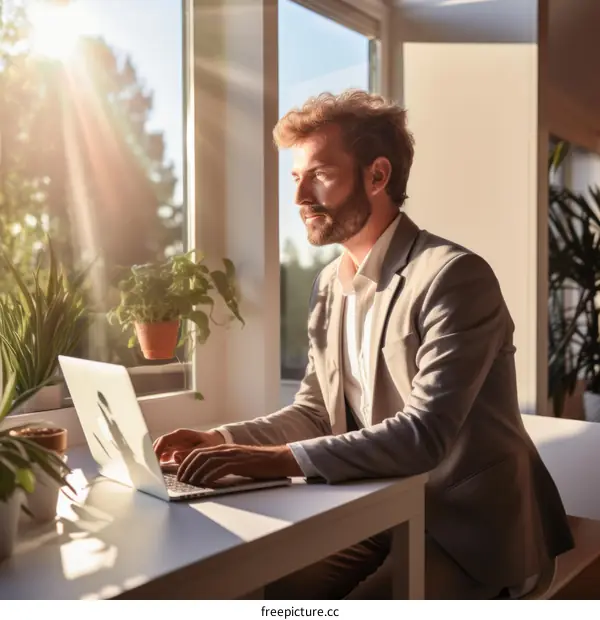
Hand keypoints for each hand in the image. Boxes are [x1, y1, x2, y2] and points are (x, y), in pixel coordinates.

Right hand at [153, 428, 223, 467]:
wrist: (214, 441)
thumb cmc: (210, 443)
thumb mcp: (203, 448)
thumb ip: (189, 452)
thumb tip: (175, 456)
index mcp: (181, 434)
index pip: (164, 440)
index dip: (156, 450)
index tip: (153, 460)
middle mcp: (175, 438)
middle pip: (158, 445)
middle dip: (152, 455)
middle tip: (150, 467)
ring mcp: (174, 444)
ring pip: (160, 450)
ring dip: (155, 458)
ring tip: (153, 470)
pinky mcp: (174, 450)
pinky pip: (164, 455)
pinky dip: (160, 461)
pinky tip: (160, 469)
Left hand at [176, 444, 302, 485]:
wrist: (278, 459)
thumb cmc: (259, 464)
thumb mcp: (238, 462)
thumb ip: (224, 466)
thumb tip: (209, 477)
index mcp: (224, 448)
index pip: (199, 452)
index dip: (187, 462)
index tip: (180, 474)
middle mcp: (226, 449)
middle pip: (199, 455)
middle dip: (187, 468)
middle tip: (181, 480)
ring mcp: (233, 455)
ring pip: (207, 461)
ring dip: (195, 473)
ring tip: (189, 483)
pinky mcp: (239, 463)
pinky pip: (220, 468)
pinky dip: (210, 476)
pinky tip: (205, 483)